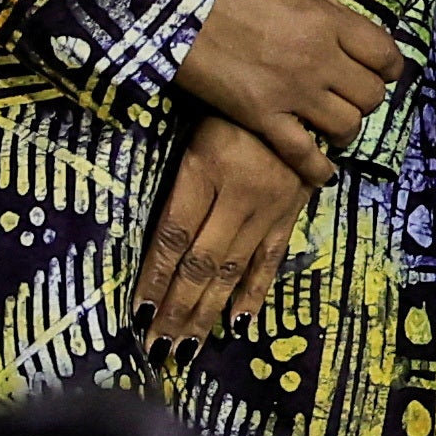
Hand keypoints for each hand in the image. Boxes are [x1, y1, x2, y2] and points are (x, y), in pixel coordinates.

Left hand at [139, 116, 321, 342]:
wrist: (297, 86)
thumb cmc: (229, 105)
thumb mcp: (193, 130)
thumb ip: (178, 181)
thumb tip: (156, 242)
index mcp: (206, 169)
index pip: (174, 237)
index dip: (155, 279)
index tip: (138, 315)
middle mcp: (240, 193)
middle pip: (203, 262)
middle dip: (178, 310)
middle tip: (158, 350)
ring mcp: (270, 205)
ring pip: (234, 268)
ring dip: (209, 313)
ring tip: (188, 348)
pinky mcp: (293, 209)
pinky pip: (271, 257)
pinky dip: (255, 293)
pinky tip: (239, 323)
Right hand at [175, 0, 405, 177]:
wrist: (173, 10)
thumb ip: (306, 4)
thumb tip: (318, 15)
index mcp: (327, 20)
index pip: (383, 53)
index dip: (389, 67)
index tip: (384, 72)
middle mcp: (319, 58)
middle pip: (370, 93)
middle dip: (366, 98)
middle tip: (350, 98)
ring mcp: (292, 91)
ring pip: (346, 124)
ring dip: (346, 129)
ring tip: (336, 128)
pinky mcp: (261, 117)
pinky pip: (302, 152)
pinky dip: (316, 167)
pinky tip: (322, 172)